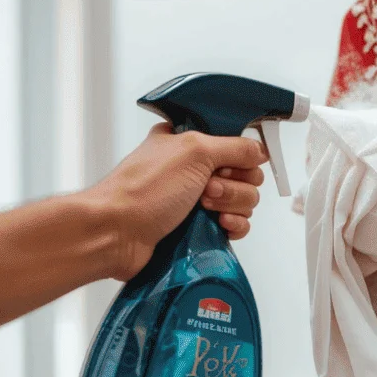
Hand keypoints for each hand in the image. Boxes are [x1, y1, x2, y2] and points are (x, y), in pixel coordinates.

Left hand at [88, 123, 267, 279]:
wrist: (115, 234)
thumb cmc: (143, 190)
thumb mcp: (194, 152)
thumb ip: (234, 146)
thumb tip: (260, 150)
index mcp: (189, 142)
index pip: (236, 144)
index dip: (240, 157)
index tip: (228, 165)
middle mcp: (194, 169)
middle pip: (245, 174)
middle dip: (234, 184)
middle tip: (208, 189)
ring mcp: (197, 199)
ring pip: (243, 200)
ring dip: (232, 205)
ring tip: (206, 210)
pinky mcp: (200, 227)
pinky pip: (236, 224)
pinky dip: (234, 226)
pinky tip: (220, 227)